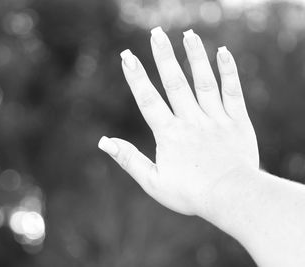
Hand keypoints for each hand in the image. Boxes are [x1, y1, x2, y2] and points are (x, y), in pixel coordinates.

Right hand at [98, 28, 258, 215]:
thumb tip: (103, 142)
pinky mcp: (237, 121)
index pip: (148, 99)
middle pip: (175, 83)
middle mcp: (190, 120)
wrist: (232, 198)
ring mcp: (215, 118)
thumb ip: (129, 159)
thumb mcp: (152, 181)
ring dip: (194, 56)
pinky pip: (232, 91)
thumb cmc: (190, 193)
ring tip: (187, 34)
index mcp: (169, 134)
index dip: (136, 77)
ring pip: (203, 81)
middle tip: (156, 33)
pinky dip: (228, 71)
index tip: (127, 56)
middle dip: (163, 57)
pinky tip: (223, 51)